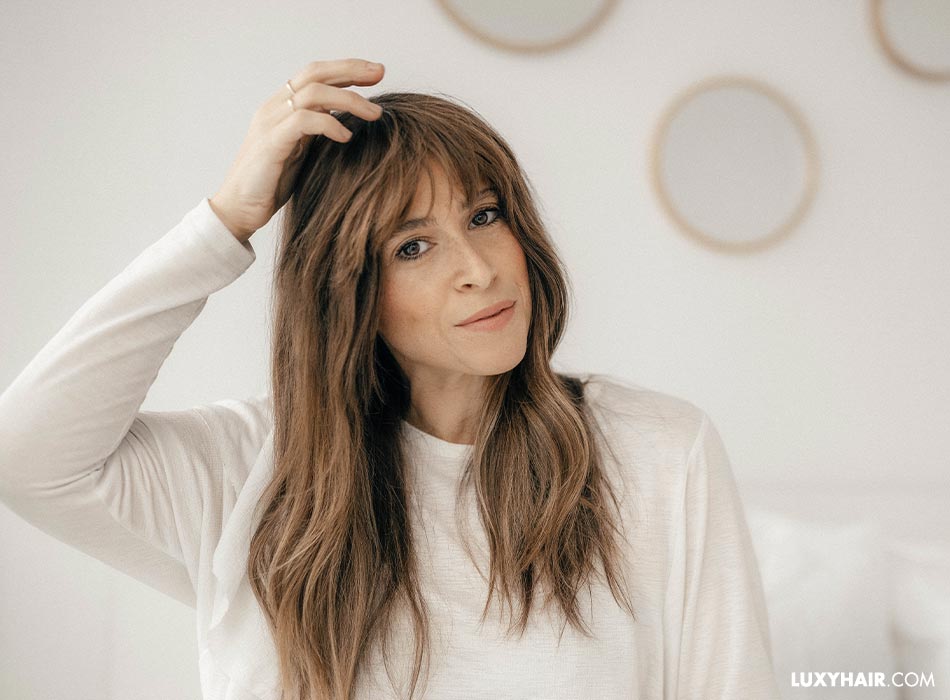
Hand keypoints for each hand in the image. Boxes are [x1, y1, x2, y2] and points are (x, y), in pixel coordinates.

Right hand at [209, 58, 384, 241]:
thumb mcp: (301, 151)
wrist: (239, 209)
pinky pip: (303, 121)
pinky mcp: (270, 143)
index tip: (377, 72)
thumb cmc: (272, 183)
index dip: (346, 69)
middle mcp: (274, 107)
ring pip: (313, 93)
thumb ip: (317, 132)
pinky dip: (329, 124)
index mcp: (282, 106)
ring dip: (349, 100)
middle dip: (351, 70)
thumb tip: (349, 123)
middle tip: (381, 73)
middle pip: (315, 73)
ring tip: (374, 114)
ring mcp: (270, 122)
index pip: (316, 74)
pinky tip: (347, 137)